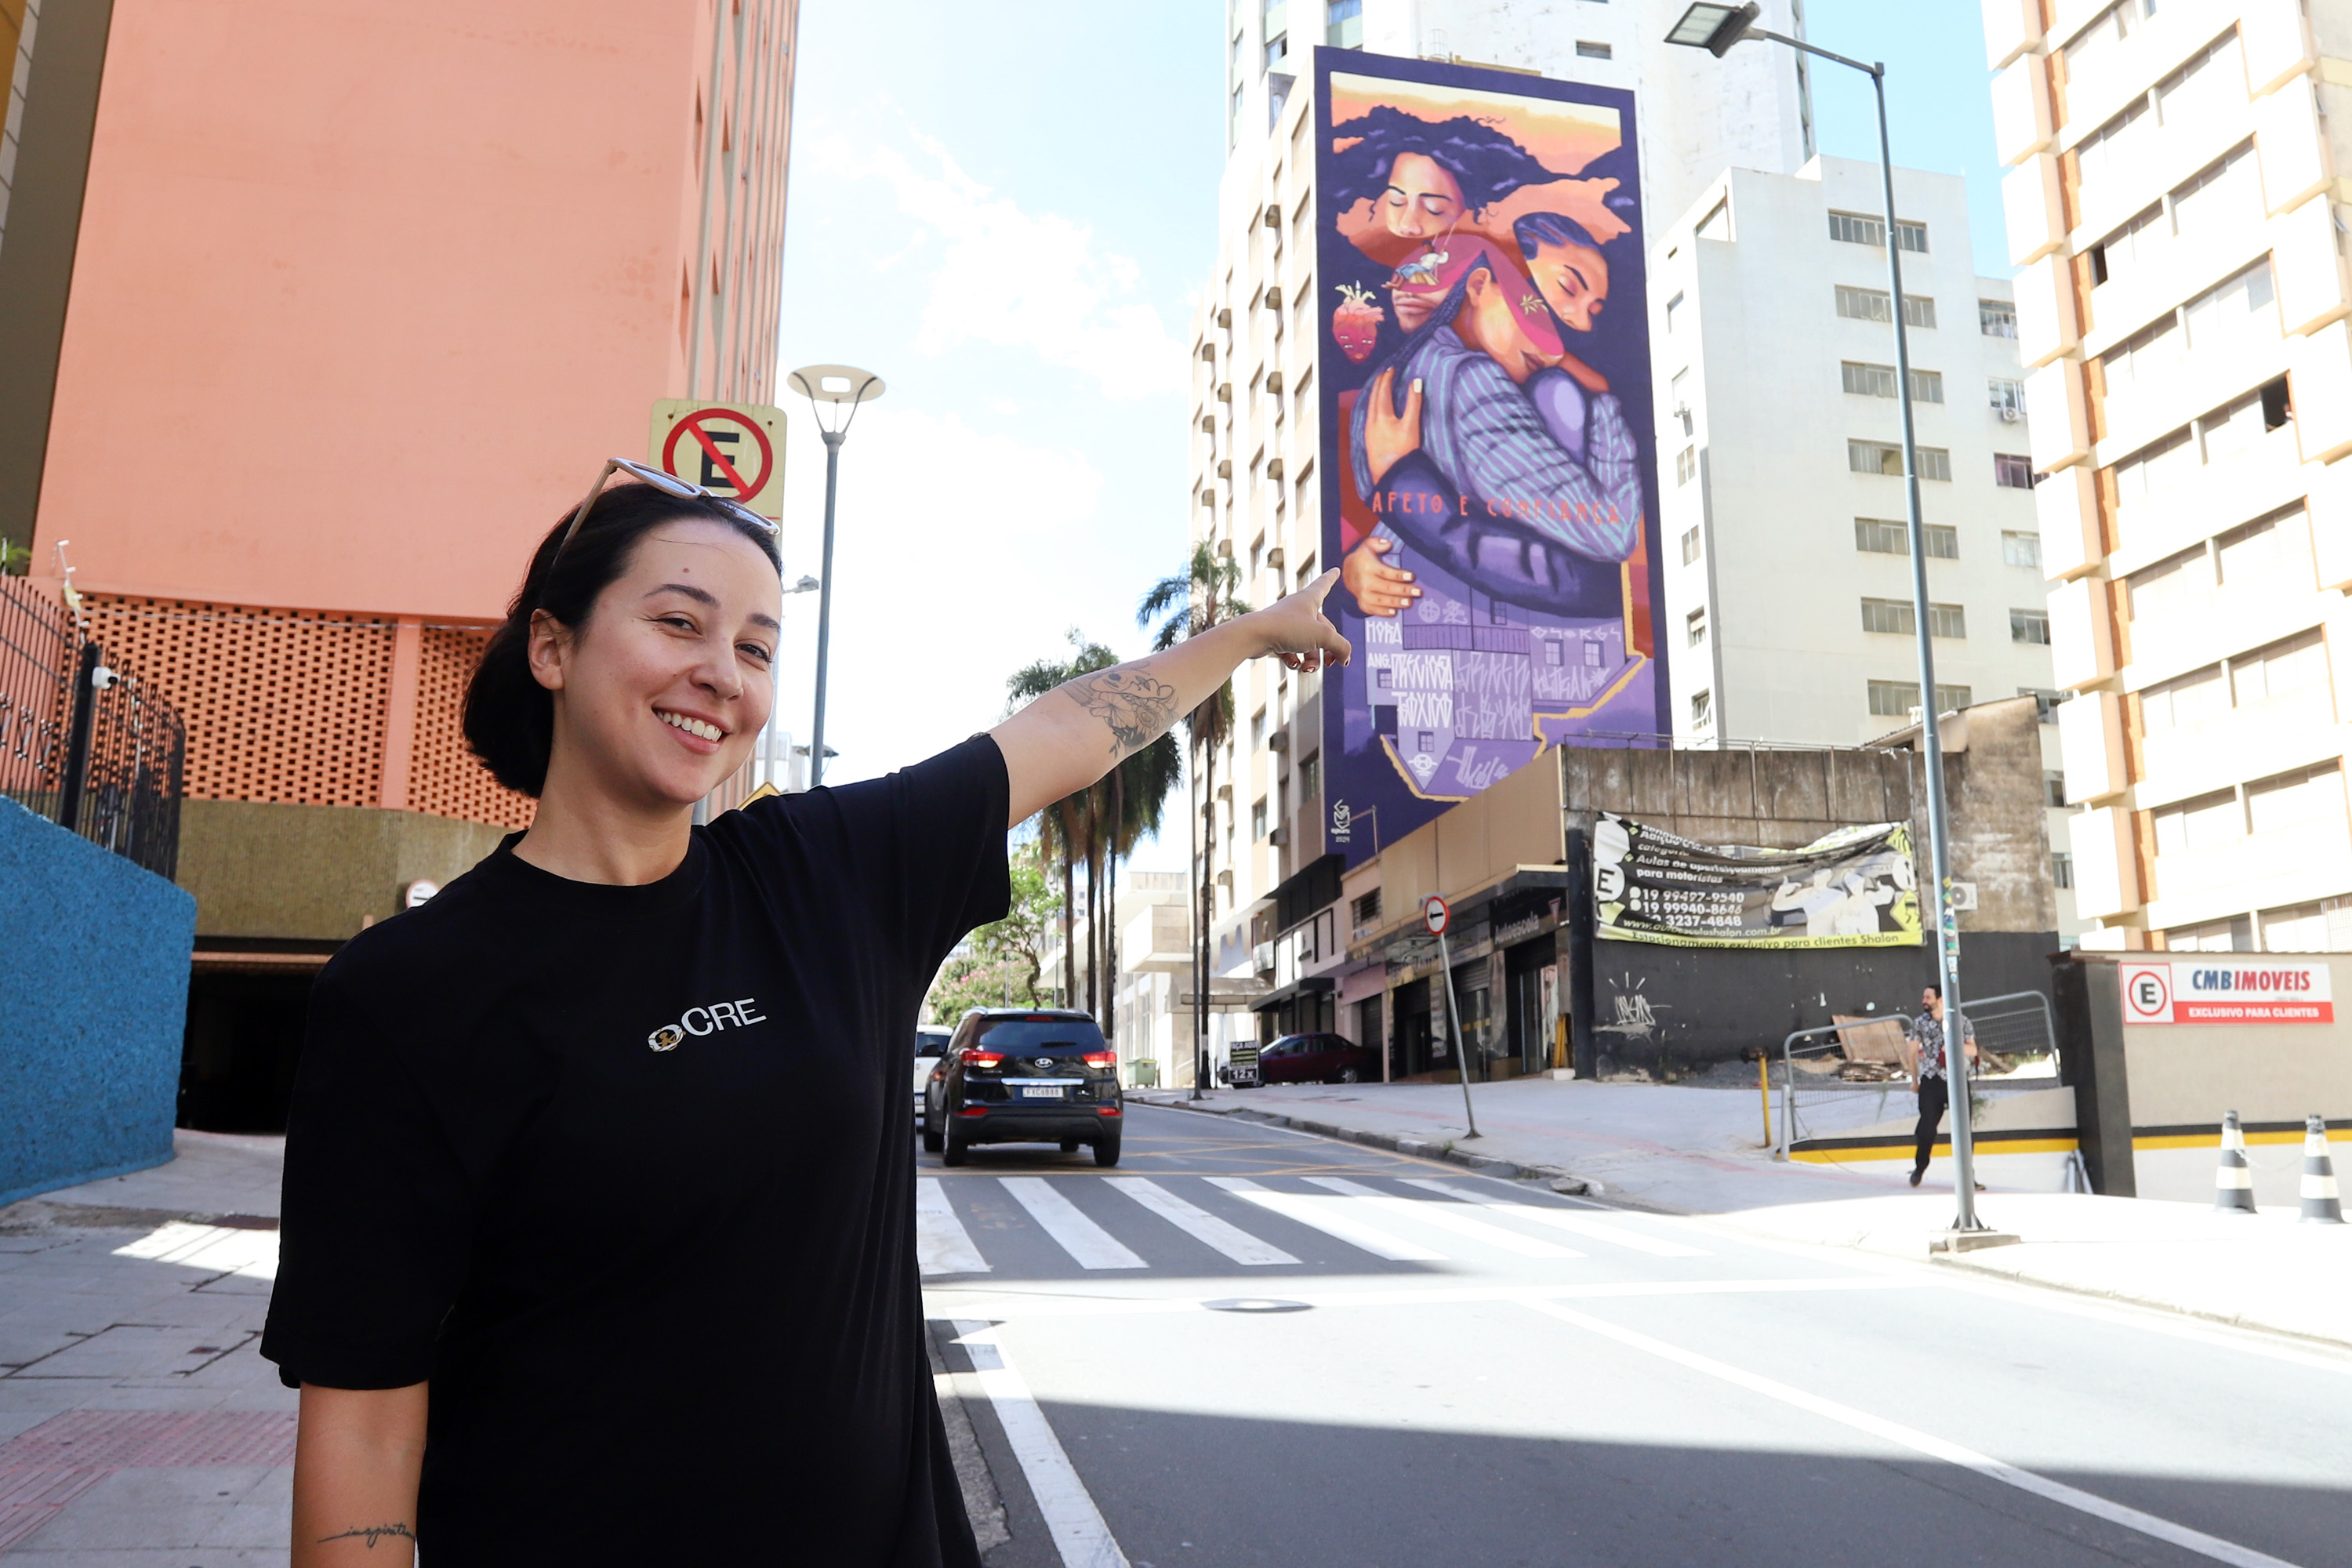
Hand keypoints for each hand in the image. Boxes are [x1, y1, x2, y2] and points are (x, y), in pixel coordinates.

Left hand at [1245, 570, 1351, 671]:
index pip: (1324, 585)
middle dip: (1329, 649)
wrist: (1253, 636)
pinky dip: (1295, 661)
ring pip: (1308, 644)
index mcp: (1309, 599)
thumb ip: (1341, 647)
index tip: (1335, 569)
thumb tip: (1345, 659)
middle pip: (1323, 629)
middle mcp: (1297, 608)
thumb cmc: (1288, 628)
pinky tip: (1294, 665)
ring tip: (1308, 669)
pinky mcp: (1275, 638)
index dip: (1331, 578)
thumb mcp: (1323, 636)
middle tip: (1332, 663)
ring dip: (1313, 660)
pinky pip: (1292, 651)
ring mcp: (1286, 624)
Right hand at [1342, 537, 1418, 616]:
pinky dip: (1383, 612)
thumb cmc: (1362, 558)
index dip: (1399, 575)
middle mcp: (1364, 582)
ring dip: (1396, 602)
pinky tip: (1394, 612)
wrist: (1346, 572)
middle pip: (1387, 588)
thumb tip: (1388, 544)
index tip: (1412, 576)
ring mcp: (1362, 594)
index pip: (1386, 572)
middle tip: (1417, 592)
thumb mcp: (1367, 546)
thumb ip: (1377, 542)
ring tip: (1409, 602)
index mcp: (1367, 567)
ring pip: (1381, 600)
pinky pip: (1373, 610)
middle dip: (1403, 590)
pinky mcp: (1362, 603)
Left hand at [1363, 369, 1422, 486]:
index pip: (1383, 391)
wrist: (1390, 475)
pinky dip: (1373, 406)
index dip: (1387, 379)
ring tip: (1380, 387)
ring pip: (1369, 406)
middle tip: (1385, 374)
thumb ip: (1414, 402)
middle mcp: (1372, 421)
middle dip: (1379, 384)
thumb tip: (1416, 381)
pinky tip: (1376, 409)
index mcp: (1381, 415)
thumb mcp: (1411, 425)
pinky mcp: (1369, 439)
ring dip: (1375, 394)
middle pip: (1373, 397)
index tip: (1392, 369)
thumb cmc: (1402, 451)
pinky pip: (1369, 415)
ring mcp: (1369, 431)